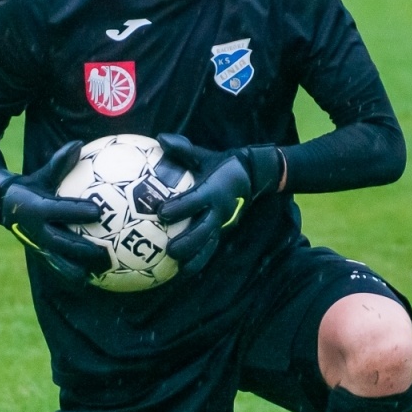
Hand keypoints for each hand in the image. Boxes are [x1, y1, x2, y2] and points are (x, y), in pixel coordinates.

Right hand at [0, 141, 108, 283]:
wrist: (1, 206)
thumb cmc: (28, 187)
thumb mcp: (40, 174)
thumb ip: (59, 162)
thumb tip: (78, 144)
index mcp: (35, 208)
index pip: (59, 210)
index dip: (77, 211)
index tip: (98, 211)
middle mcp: (35, 230)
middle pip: (61, 243)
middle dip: (83, 249)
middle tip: (106, 252)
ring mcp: (36, 246)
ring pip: (59, 262)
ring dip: (79, 270)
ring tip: (101, 275)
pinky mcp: (39, 255)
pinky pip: (58, 269)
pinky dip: (73, 276)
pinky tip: (93, 281)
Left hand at [155, 134, 283, 276]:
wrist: (250, 176)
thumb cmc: (220, 164)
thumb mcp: (204, 154)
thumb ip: (183, 149)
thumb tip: (161, 138)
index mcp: (212, 190)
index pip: (195, 200)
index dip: (180, 207)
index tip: (162, 212)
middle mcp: (218, 210)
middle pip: (204, 230)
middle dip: (188, 242)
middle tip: (170, 251)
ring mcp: (220, 223)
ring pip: (208, 244)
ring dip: (195, 259)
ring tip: (179, 272)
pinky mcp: (220, 230)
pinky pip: (209, 248)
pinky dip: (198, 261)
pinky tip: (182, 274)